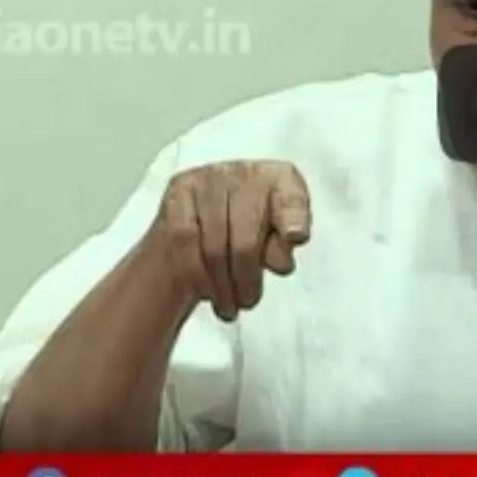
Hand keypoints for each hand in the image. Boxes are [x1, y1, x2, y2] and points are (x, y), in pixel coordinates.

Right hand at [146, 160, 310, 320]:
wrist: (205, 223)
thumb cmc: (252, 232)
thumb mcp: (275, 243)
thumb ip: (281, 249)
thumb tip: (281, 259)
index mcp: (282, 179)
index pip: (291, 199)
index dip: (294, 218)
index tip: (296, 237)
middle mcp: (246, 171)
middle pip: (247, 236)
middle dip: (246, 277)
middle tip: (248, 301)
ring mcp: (210, 177)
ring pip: (214, 244)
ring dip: (221, 283)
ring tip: (229, 305)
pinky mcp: (180, 189)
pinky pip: (186, 241)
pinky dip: (197, 272)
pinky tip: (205, 289)